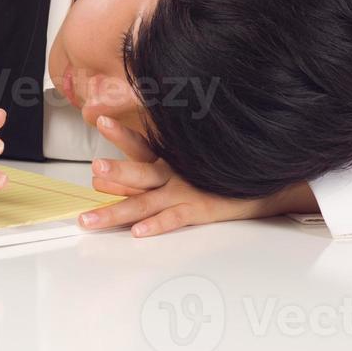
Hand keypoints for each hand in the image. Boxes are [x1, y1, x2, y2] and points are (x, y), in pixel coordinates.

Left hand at [78, 115, 316, 236]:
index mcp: (168, 159)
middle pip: (139, 172)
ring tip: (91, 218)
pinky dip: (157, 225)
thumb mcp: (185, 161)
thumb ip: (155, 161)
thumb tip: (117, 167)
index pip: (141, 143)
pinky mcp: (199, 210)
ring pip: (144, 203)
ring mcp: (184, 193)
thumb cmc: (216, 175)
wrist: (260, 187)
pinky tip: (139, 232)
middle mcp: (173, 174)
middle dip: (116, 170)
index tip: (100, 118)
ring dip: (117, 210)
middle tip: (95, 167)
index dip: (121, 132)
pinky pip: (173, 219)